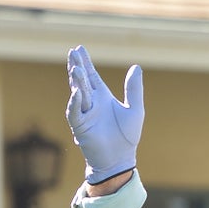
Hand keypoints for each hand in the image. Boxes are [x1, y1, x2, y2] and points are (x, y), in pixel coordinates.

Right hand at [65, 45, 144, 183]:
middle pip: (82, 81)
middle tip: (72, 52)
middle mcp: (91, 104)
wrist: (120, 159)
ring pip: (78, 94)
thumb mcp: (135, 109)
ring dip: (76, 82)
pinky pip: (75, 113)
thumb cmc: (127, 136)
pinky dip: (75, 103)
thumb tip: (136, 67)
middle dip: (77, 67)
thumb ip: (134, 89)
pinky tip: (77, 92)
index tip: (79, 48)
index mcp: (103, 98)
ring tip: (75, 68)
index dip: (86, 63)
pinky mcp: (80, 127)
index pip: (92, 76)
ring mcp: (84, 114)